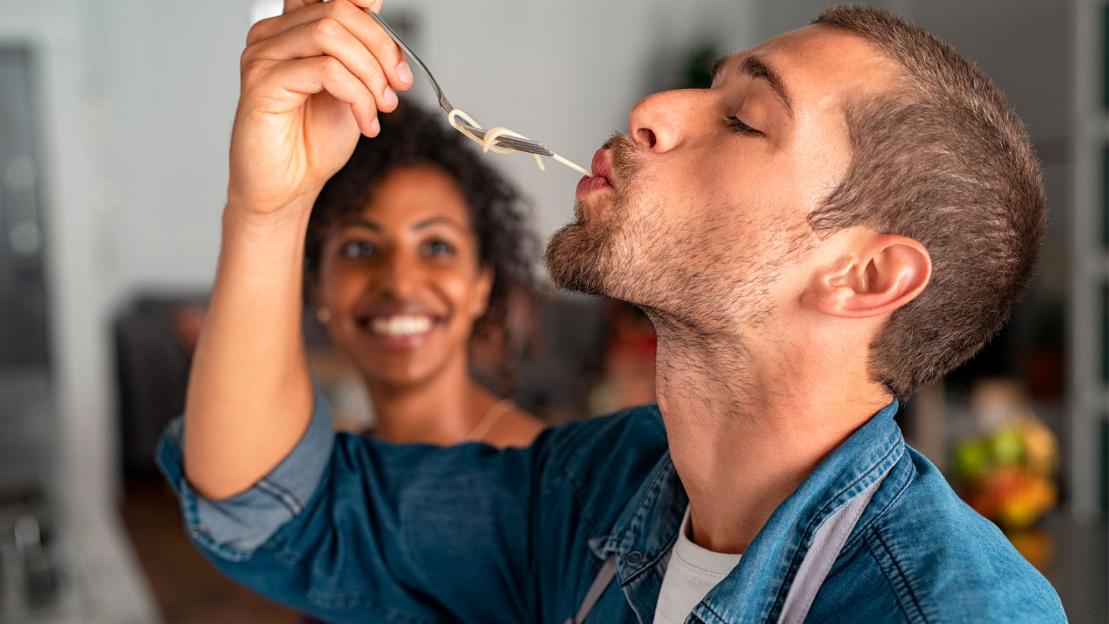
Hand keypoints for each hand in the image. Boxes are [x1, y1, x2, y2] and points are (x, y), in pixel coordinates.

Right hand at [227, 0, 412, 216]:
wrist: (289, 187)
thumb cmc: (314, 140)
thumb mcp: (353, 86)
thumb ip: (361, 51)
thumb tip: (379, 11)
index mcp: (294, 28)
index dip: (369, 10)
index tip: (397, 58)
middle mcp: (273, 34)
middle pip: (339, 10)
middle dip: (382, 48)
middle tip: (400, 86)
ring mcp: (263, 55)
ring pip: (331, 34)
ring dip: (371, 73)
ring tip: (383, 108)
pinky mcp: (262, 83)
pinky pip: (324, 70)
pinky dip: (357, 96)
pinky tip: (365, 122)